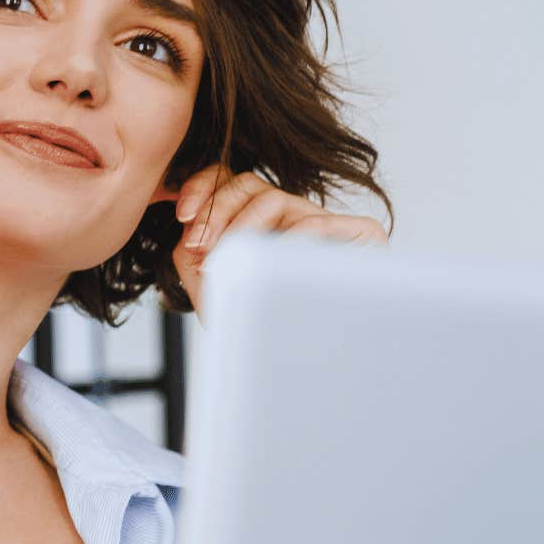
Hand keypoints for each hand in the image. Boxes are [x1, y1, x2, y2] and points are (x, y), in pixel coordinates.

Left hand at [154, 163, 387, 322]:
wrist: (293, 361)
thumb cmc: (252, 321)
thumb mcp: (208, 280)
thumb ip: (191, 247)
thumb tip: (191, 222)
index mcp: (261, 221)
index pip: (231, 181)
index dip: (203, 188)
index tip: (182, 215)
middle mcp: (293, 216)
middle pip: (249, 184)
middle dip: (215, 210)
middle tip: (199, 245)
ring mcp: (326, 223)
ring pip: (275, 200)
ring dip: (241, 229)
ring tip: (228, 261)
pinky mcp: (362, 235)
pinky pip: (320, 224)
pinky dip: (288, 241)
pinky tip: (272, 262)